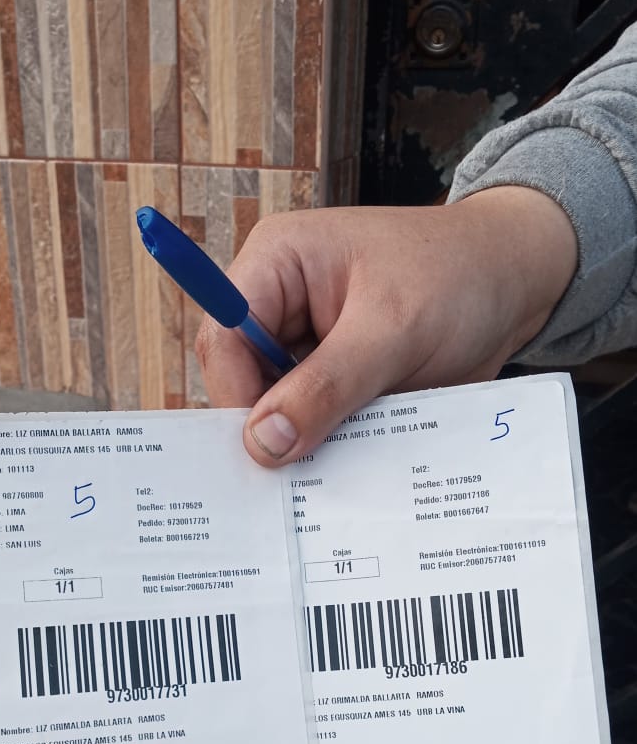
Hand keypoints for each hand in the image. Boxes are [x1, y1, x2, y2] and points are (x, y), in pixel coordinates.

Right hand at [196, 187, 576, 465]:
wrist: (519, 283)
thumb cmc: (459, 277)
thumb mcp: (394, 330)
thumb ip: (328, 386)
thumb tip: (264, 442)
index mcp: (277, 264)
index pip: (224, 339)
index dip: (237, 398)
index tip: (269, 451)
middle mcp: (280, 305)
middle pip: (243, 381)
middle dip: (271, 428)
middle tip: (299, 479)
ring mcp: (307, 346)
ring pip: (277, 412)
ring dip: (304, 445)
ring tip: (333, 476)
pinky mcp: (335, 381)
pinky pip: (315, 425)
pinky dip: (332, 449)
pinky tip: (354, 467)